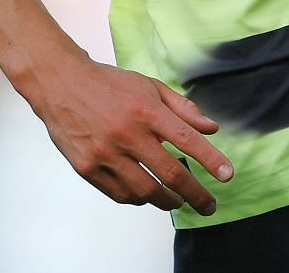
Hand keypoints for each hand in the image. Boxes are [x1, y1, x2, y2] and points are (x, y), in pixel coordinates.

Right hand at [35, 58, 234, 214]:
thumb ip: (182, 108)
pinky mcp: (87, 168)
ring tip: (178, 200)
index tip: (227, 176)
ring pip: (146, 191)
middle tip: (209, 205)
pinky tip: (148, 194)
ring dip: (168, 200)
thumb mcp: (149, 85)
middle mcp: (127, 133)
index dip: (210, 160)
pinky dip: (139, 199)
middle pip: (170, 173)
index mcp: (146, 109)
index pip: (187, 140)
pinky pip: (121, 194)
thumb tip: (211, 128)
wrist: (61, 84)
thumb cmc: (109, 84)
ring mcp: (105, 153)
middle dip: (195, 194)